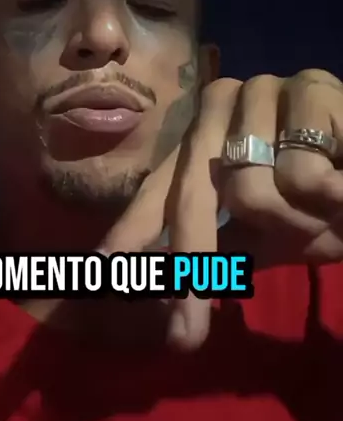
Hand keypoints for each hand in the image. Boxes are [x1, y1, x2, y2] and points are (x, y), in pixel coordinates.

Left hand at [100, 69, 342, 349]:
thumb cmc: (326, 199)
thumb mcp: (269, 236)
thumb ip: (221, 252)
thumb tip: (165, 293)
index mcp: (203, 138)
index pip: (157, 190)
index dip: (129, 235)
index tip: (102, 278)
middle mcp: (219, 106)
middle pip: (192, 195)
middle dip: (190, 267)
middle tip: (185, 334)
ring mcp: (262, 91)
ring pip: (251, 192)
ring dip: (298, 220)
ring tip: (328, 205)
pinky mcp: (309, 86)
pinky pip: (302, 174)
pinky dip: (332, 194)